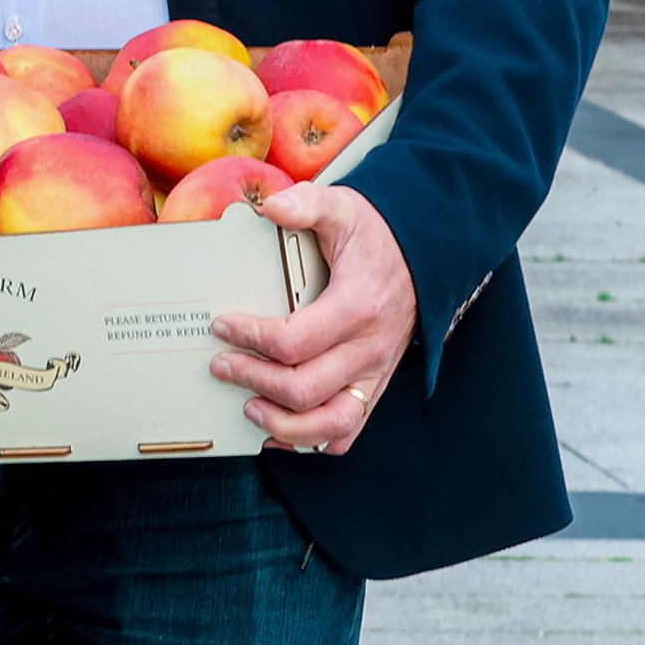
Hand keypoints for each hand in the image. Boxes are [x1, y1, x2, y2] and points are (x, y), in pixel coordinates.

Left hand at [209, 181, 417, 454]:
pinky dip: (313, 440)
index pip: (295, 341)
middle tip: (220, 365)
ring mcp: (375, 373)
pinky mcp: (375, 385)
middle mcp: (369, 348)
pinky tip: (278, 430)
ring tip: (247, 407)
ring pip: (332, 425)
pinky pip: (349, 430)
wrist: (424, 255)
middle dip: (253, 380)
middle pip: (305, 388)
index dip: (251, 338)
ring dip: (284, 425)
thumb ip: (304, 204)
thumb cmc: (375, 235)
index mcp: (357, 306)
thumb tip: (268, 207)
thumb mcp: (341, 207)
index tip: (222, 325)